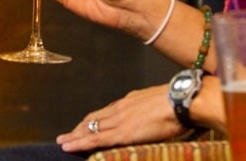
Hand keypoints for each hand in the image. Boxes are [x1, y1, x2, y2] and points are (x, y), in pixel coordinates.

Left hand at [57, 76, 227, 151]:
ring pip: (90, 128)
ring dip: (75, 135)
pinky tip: (69, 145)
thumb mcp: (156, 104)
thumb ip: (146, 112)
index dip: (93, 121)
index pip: (105, 113)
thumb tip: (145, 119)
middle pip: (93, 119)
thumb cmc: (176, 103)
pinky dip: (80, 142)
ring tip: (63, 142)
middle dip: (79, 128)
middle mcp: (120, 109)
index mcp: (128, 102)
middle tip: (67, 136)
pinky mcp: (122, 133)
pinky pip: (96, 138)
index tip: (84, 126)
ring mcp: (119, 120)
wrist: (181, 100)